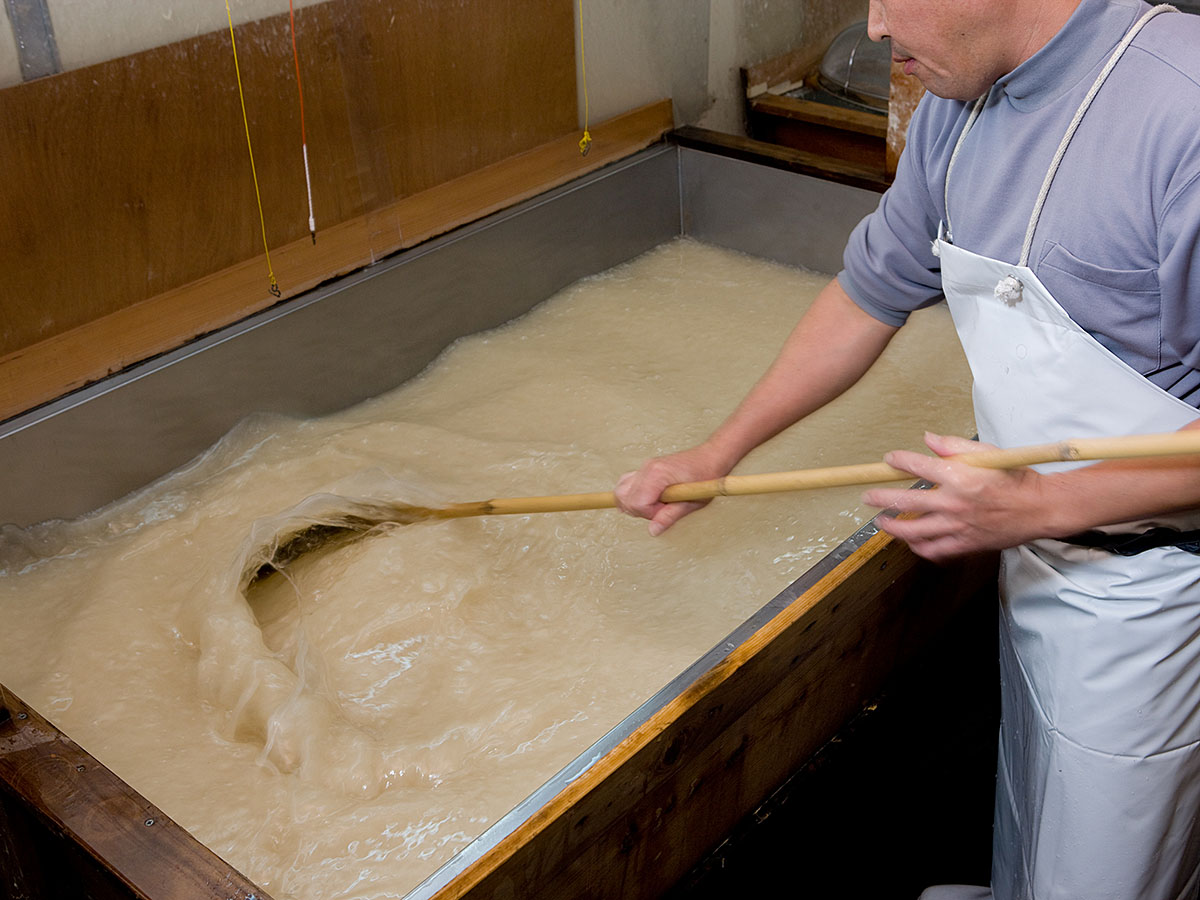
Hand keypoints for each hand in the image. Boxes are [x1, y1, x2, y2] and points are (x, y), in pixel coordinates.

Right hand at [614, 444, 734, 535]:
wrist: (711, 458)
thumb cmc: (706, 477)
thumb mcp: (692, 502)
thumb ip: (670, 516)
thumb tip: (653, 530)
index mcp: (658, 475)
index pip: (637, 503)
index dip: (650, 514)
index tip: (666, 511)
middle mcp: (647, 468)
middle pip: (624, 497)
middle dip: (640, 510)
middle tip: (661, 509)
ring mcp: (644, 467)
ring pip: (621, 490)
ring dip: (633, 504)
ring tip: (655, 506)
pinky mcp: (645, 469)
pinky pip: (626, 483)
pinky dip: (631, 495)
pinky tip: (649, 500)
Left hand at [861, 432, 1047, 561]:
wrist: (1041, 508)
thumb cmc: (1016, 478)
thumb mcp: (987, 453)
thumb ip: (953, 446)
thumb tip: (927, 439)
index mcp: (960, 477)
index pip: (917, 466)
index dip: (898, 462)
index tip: (889, 460)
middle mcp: (955, 503)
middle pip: (906, 502)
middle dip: (881, 499)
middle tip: (868, 497)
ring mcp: (958, 526)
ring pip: (914, 531)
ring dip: (893, 527)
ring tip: (881, 521)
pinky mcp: (966, 543)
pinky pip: (934, 549)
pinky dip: (919, 547)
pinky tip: (910, 542)